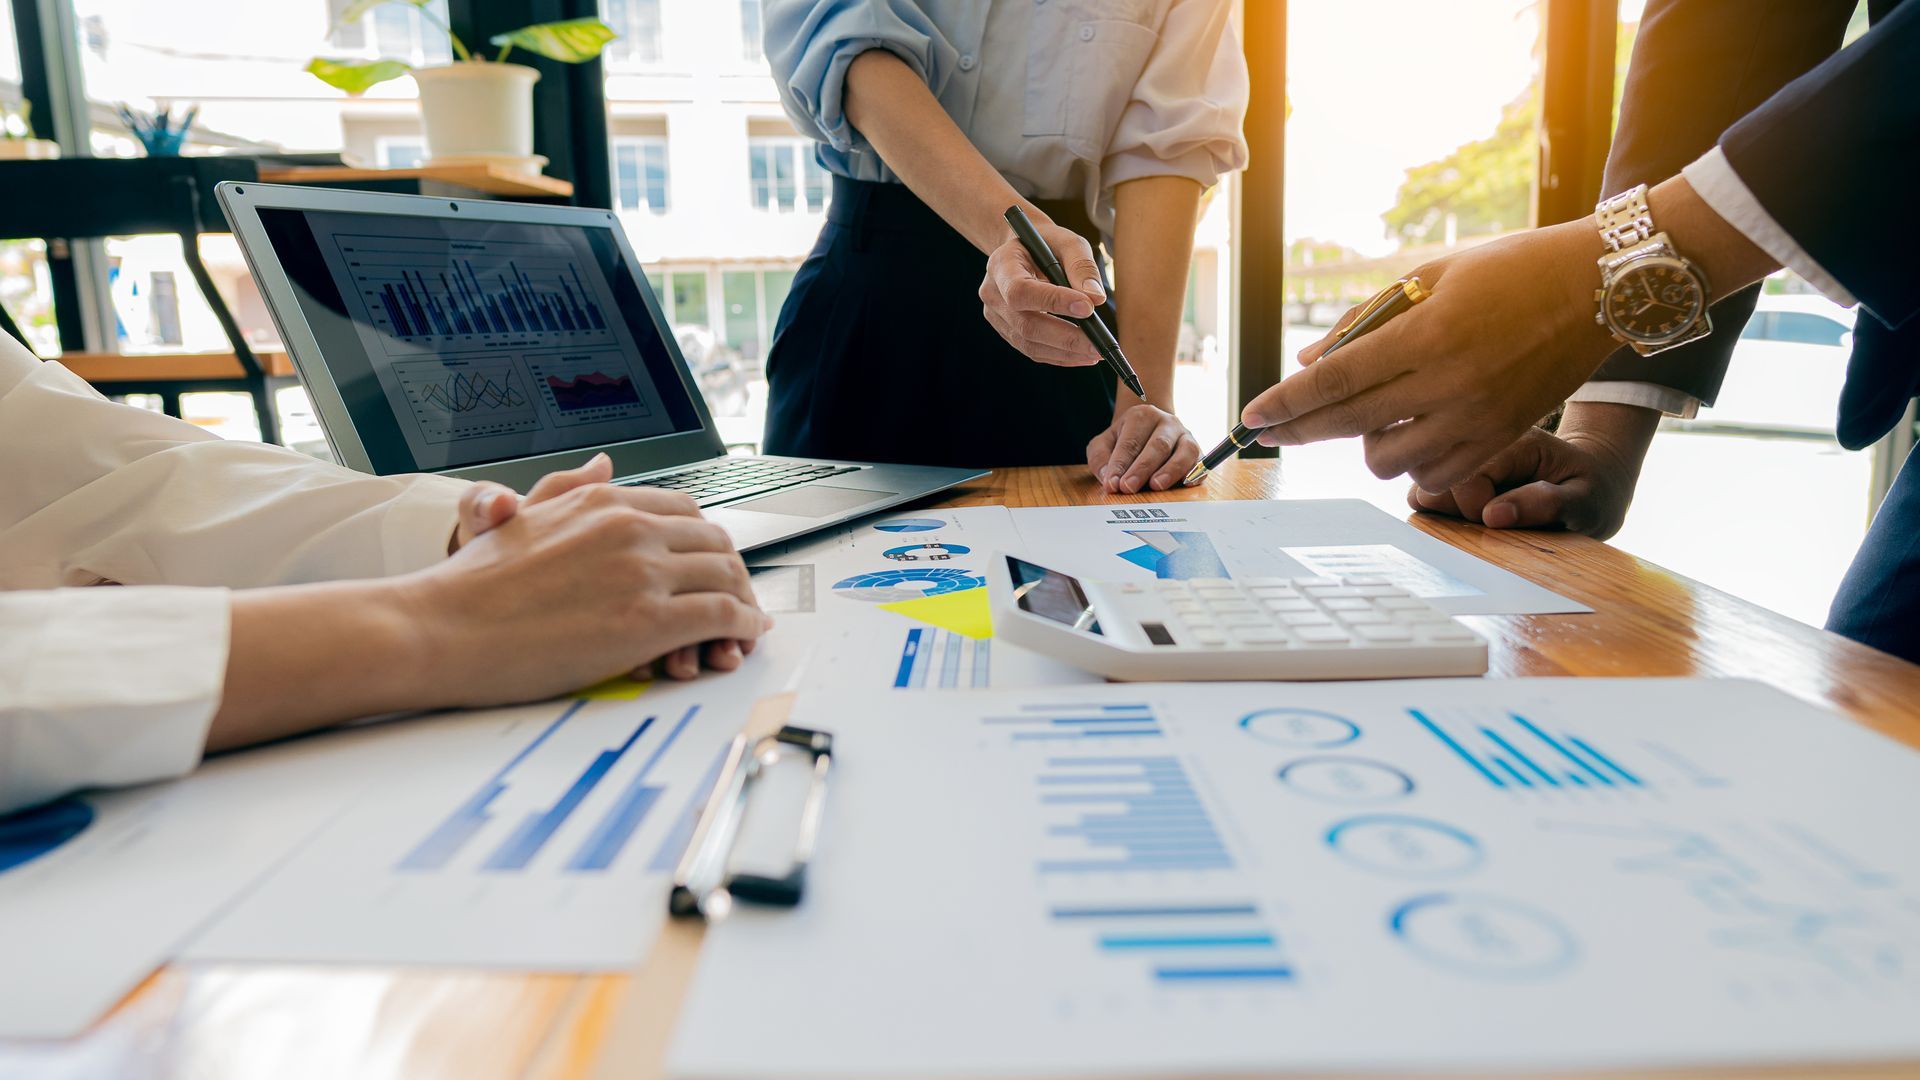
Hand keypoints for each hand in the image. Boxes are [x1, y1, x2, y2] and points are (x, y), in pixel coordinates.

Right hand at [441, 455, 764, 683]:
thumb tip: (604, 464)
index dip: (706, 542)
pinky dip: (743, 627)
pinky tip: (739, 639)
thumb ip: (569, 488)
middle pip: (715, 542)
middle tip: (736, 599)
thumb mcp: (522, 515)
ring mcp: (643, 572)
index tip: (709, 565)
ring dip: (744, 603)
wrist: (441, 628)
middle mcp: (630, 526)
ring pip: (728, 577)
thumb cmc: (473, 587)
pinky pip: (723, 617)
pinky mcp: (649, 621)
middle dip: (732, 573)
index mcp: (604, 500)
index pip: (686, 511)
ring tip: (743, 625)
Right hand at [978, 216, 1106, 366]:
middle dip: (1065, 337)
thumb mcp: (1067, 241)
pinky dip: (1060, 356)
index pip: (1021, 290)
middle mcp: (992, 293)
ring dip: (1065, 352)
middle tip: (1097, 344)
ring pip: (1029, 344)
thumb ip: (1082, 266)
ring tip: (1095, 352)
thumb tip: (1096, 299)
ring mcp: (996, 316)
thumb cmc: (1046, 243)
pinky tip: (1082, 354)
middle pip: (1026, 325)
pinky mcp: (1007, 331)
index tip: (1088, 308)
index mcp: (1001, 265)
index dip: (1053, 302)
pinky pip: (1032, 350)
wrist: (1024, 250)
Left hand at [1086, 404, 1200, 492]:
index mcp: (1142, 416)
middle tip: (1128, 487)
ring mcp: (1185, 436)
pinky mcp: (1197, 451)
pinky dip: (1195, 473)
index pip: (1130, 442)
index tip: (1112, 484)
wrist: (1149, 430)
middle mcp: (1167, 422)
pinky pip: (1200, 462)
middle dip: (1142, 469)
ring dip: (1171, 470)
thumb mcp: (1103, 444)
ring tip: (1156, 486)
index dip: (1120, 464)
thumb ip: (1100, 459)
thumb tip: (1108, 478)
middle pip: (1157, 446)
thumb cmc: (1124, 440)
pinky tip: (1186, 484)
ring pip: (1184, 452)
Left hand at [1240, 219, 1616, 491]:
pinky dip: (1410, 459)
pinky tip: (1410, 431)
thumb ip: (1365, 321)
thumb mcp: (1430, 276)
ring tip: (1372, 414)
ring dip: (1364, 442)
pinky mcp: (1500, 438)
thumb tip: (1310, 362)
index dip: (1286, 402)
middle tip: (1268, 434)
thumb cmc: (1510, 269)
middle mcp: (1448, 382)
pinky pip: (1433, 472)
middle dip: (1297, 431)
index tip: (1251, 417)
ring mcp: (1476, 418)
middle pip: (1347, 425)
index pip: (1335, 381)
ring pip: (1386, 459)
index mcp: (1425, 334)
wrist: (1599, 287)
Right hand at [1406, 425, 1642, 540]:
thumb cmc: (1592, 490)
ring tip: (1480, 520)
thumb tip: (1492, 516)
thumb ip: (1546, 504)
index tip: (1500, 523)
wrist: (1593, 478)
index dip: (1474, 508)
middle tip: (1490, 523)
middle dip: (1454, 512)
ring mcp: (1464, 460)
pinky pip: (1423, 497)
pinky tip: (1467, 519)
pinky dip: (1438, 515)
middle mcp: (1481, 445)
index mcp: (1515, 442)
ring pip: (1421, 488)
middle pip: (1433, 478)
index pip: (1466, 474)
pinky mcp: (1454, 477)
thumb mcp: (1586, 500)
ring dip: (1444, 514)